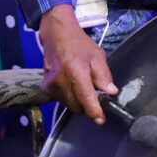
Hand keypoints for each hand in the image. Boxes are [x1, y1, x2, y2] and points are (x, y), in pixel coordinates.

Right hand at [38, 4, 117, 121]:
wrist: (57, 37)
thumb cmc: (80, 45)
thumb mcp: (98, 56)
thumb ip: (104, 75)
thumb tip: (111, 92)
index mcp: (76, 72)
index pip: (85, 98)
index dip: (94, 111)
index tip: (101, 120)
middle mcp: (61, 82)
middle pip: (76, 106)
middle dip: (88, 107)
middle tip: (98, 100)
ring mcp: (51, 86)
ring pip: (68, 105)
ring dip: (79, 103)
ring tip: (87, 90)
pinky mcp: (46, 87)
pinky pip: (61, 100)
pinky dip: (70, 98)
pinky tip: (76, 88)